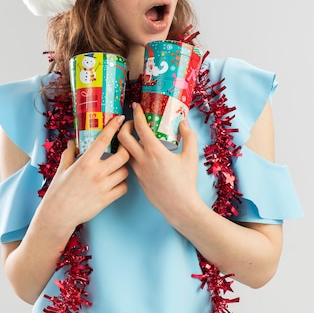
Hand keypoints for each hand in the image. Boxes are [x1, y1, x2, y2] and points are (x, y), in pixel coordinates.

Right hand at [41, 115, 129, 229]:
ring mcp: (103, 186)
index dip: (114, 126)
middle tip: (124, 148)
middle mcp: (96, 172)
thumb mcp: (62, 169)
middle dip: (126, 149)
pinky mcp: (107, 200)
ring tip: (117, 168)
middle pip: (123, 155)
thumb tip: (72, 142)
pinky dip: (122, 184)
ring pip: (125, 171)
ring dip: (124, 168)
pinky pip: (124, 187)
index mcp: (85, 161)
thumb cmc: (58, 191)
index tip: (121, 119)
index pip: (104, 139)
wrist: (58, 215)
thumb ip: (69, 154)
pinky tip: (116, 182)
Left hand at [117, 103, 201, 223]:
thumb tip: (183, 122)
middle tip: (133, 122)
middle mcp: (143, 160)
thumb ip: (189, 136)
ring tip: (135, 137)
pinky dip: (131, 153)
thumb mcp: (191, 156)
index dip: (137, 114)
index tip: (136, 106)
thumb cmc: (186, 182)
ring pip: (123, 151)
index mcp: (155, 152)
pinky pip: (129, 162)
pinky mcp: (138, 179)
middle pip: (122, 138)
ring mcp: (138, 171)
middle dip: (124, 126)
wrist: (179, 206)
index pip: (140, 127)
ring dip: (126, 141)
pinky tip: (140, 152)